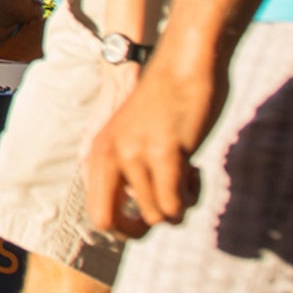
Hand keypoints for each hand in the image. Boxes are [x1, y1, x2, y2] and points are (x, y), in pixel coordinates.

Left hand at [84, 52, 225, 236]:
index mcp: (98, 152)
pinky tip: (195, 169)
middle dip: (140, 230)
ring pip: (156, 217)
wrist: (184, 63)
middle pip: (112, 225)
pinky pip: (175, 205)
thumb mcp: (134, 137)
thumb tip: (141, 216)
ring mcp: (134, 155)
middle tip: (169, 206)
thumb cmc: (167, 102)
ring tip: (186, 175)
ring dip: (178, 205)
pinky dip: (190, 196)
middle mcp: (108, 155)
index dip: (123, 226)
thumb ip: (130, 170)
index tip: (149, 212)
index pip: (97, 214)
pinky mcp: (163, 153)